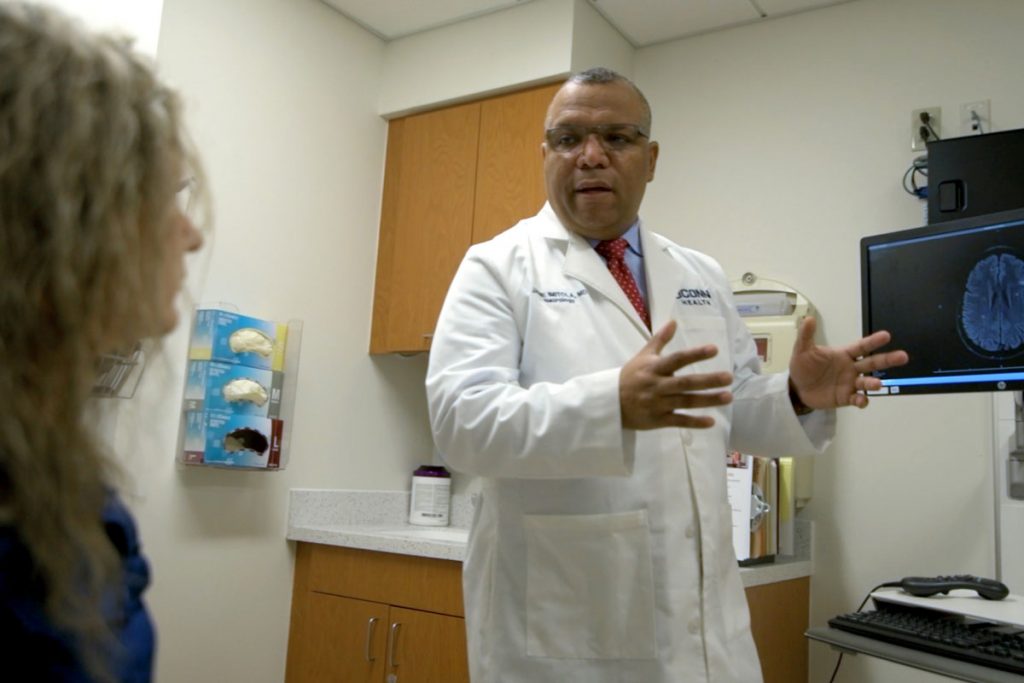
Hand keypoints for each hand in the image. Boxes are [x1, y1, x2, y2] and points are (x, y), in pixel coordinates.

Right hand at [620, 320, 733, 429]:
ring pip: (685, 402)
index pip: (677, 359)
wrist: (610, 403)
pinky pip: (678, 421)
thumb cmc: (630, 377)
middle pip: (685, 383)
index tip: (714, 349)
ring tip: (728, 397)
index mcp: (654, 368)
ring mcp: (657, 404)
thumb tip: (674, 321)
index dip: (695, 354)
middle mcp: (657, 385)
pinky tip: (711, 421)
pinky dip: (694, 422)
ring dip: (707, 400)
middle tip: (729, 377)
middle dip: (707, 380)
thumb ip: (660, 340)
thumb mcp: (642, 356)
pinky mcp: (657, 420)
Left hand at [788, 317, 908, 409]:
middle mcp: (851, 368)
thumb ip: (806, 335)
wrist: (796, 388)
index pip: (862, 346)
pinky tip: (862, 401)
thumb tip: (808, 318)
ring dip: (873, 383)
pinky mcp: (845, 397)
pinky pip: (857, 399)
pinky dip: (861, 400)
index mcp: (844, 354)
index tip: (886, 336)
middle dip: (887, 360)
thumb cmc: (803, 366)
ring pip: (866, 382)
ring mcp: (850, 383)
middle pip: (872, 363)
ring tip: (877, 384)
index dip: (873, 341)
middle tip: (903, 356)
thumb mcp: (802, 350)